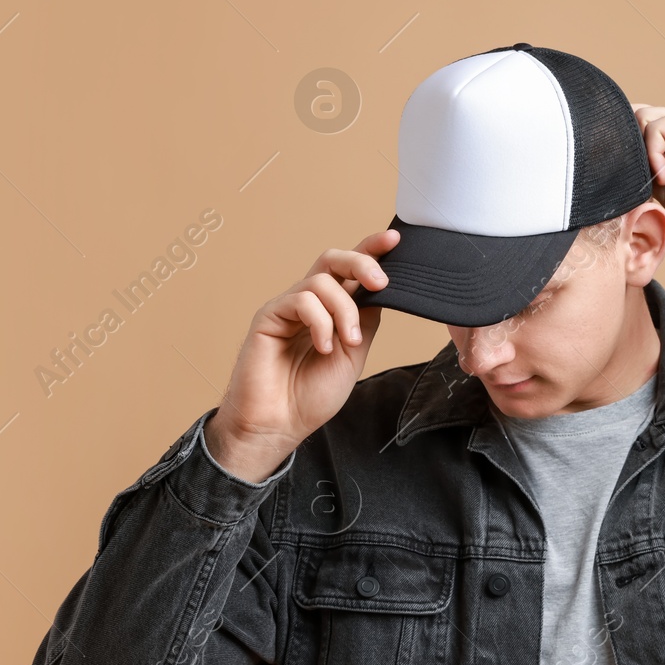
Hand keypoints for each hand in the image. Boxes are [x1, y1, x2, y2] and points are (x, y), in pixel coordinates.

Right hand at [204, 228, 398, 480]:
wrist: (280, 425)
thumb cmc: (311, 395)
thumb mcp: (353, 354)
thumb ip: (364, 319)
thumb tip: (381, 289)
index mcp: (332, 310)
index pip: (350, 271)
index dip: (372, 250)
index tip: (395, 240)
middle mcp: (309, 304)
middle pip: (333, 260)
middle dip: (361, 263)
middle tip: (380, 283)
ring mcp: (288, 308)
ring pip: (322, 281)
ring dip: (344, 311)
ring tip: (346, 342)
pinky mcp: (269, 316)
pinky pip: (302, 300)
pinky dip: (321, 323)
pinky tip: (322, 347)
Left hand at [631, 104, 664, 252]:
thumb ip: (646, 169)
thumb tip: (619, 160)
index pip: (638, 129)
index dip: (624, 147)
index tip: (625, 177)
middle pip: (635, 118)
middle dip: (627, 147)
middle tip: (639, 178)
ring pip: (642, 118)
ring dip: (640, 152)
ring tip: (658, 179)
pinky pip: (656, 127)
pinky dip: (652, 152)